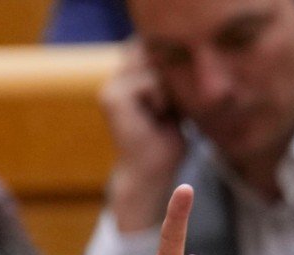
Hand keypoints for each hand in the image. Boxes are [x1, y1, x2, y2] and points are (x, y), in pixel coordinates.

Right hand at [100, 45, 187, 234]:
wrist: (153, 169)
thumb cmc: (168, 135)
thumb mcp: (175, 94)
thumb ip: (170, 69)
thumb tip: (183, 47)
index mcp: (127, 76)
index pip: (151, 46)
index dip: (172, 62)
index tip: (173, 97)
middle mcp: (115, 78)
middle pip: (152, 50)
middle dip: (170, 74)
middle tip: (168, 106)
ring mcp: (110, 87)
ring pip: (152, 64)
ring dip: (167, 87)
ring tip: (162, 111)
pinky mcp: (112, 98)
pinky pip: (149, 81)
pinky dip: (161, 98)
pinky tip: (156, 115)